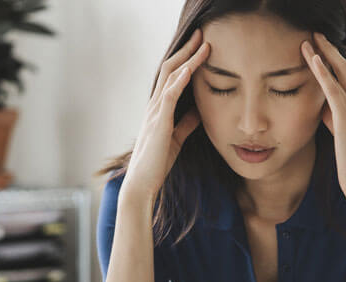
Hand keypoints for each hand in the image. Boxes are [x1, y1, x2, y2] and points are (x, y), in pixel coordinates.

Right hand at [122, 28, 209, 198]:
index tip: (200, 47)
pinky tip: (191, 69)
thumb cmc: (157, 163)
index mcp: (158, 109)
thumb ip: (186, 123)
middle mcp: (154, 106)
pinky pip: (169, 96)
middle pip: (170, 69)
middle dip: (186, 50)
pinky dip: (180, 80)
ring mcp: (155, 113)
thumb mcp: (177, 138)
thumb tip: (199, 110)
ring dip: (188, 59)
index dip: (185, 60)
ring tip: (203, 45)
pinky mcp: (159, 123)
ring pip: (170, 77)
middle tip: (202, 35)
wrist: (142, 183)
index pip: (171, 76)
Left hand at [301, 32, 345, 199]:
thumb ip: (334, 122)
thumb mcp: (341, 140)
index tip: (320, 50)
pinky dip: (323, 72)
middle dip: (329, 50)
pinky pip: (333, 89)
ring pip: (340, 73)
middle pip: (345, 69)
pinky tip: (312, 58)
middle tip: (315, 35)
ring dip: (324, 54)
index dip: (333, 63)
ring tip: (309, 39)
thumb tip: (323, 111)